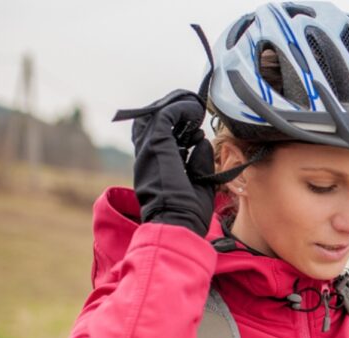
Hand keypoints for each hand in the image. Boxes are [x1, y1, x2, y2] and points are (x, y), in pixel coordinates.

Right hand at [115, 89, 214, 236]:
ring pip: (154, 115)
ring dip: (175, 105)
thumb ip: (199, 160)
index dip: (173, 127)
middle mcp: (146, 157)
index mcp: (153, 168)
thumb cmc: (187, 213)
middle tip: (192, 106)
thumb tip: (202, 140)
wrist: (177, 223)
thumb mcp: (198, 183)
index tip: (194, 126)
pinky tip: (195, 110)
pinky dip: (179, 109)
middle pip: (150, 122)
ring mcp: (148, 151)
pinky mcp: (156, 147)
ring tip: (194, 103)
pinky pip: (164, 117)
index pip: (155, 138)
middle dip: (170, 109)